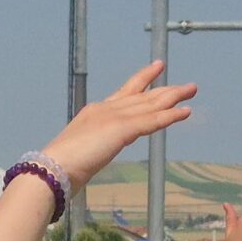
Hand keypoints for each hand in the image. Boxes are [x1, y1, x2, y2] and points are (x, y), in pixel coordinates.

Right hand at [39, 60, 196, 190]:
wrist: (50, 170)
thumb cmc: (59, 169)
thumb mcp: (80, 153)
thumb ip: (90, 151)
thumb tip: (87, 162)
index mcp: (94, 113)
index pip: (124, 94)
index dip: (143, 82)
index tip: (156, 70)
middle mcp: (104, 109)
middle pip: (141, 95)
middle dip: (164, 88)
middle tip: (185, 85)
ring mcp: (112, 118)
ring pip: (149, 104)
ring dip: (173, 97)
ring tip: (191, 90)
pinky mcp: (120, 130)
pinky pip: (151, 121)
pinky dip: (169, 116)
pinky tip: (185, 112)